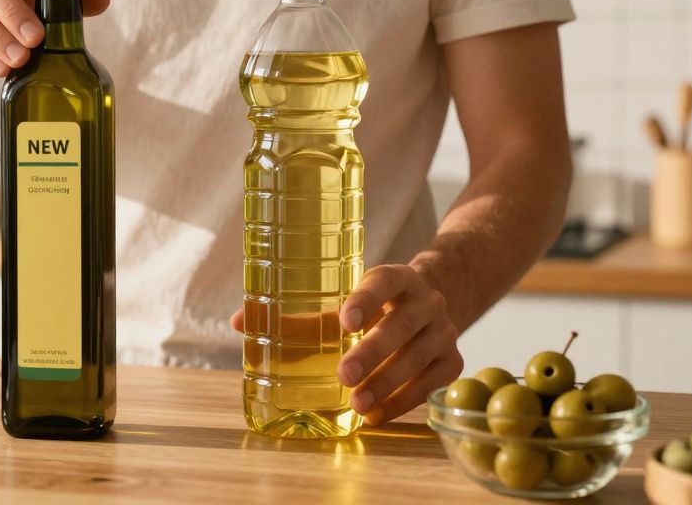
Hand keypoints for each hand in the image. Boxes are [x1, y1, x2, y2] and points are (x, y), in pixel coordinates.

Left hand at [229, 263, 461, 425]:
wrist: (429, 306)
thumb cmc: (372, 306)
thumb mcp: (343, 303)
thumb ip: (298, 318)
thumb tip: (238, 322)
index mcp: (396, 277)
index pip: (382, 281)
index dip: (365, 299)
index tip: (344, 320)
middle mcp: (426, 301)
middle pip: (401, 325)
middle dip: (372, 353)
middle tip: (343, 375)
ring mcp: (444, 331)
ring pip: (418, 357)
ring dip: (386, 383)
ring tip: (356, 402)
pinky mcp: (453, 360)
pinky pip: (430, 383)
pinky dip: (403, 402)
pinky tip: (375, 415)